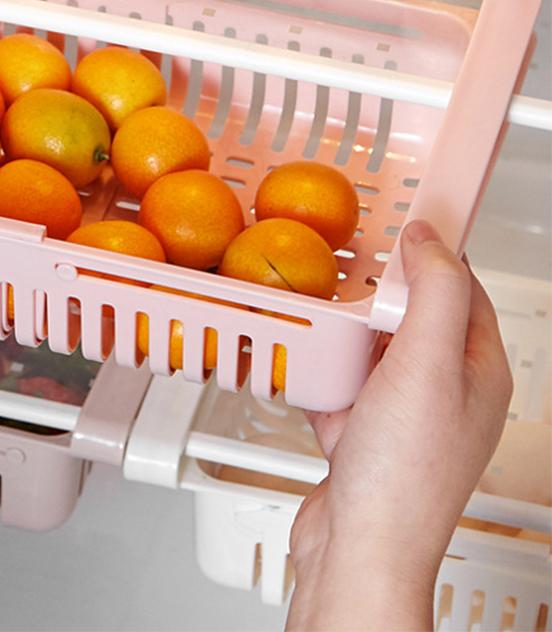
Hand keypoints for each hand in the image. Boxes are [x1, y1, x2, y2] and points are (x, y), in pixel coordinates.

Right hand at [287, 220, 511, 630]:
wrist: (358, 548)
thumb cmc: (404, 471)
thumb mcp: (428, 363)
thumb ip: (434, 293)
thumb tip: (430, 239)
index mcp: (476, 371)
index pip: (463, 291)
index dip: (433, 254)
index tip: (399, 224)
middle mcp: (441, 390)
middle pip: (410, 317)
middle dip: (376, 291)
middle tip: (344, 262)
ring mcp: (398, 413)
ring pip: (369, 349)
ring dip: (341, 328)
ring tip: (315, 302)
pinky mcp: (359, 434)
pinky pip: (337, 383)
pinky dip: (317, 368)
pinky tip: (296, 357)